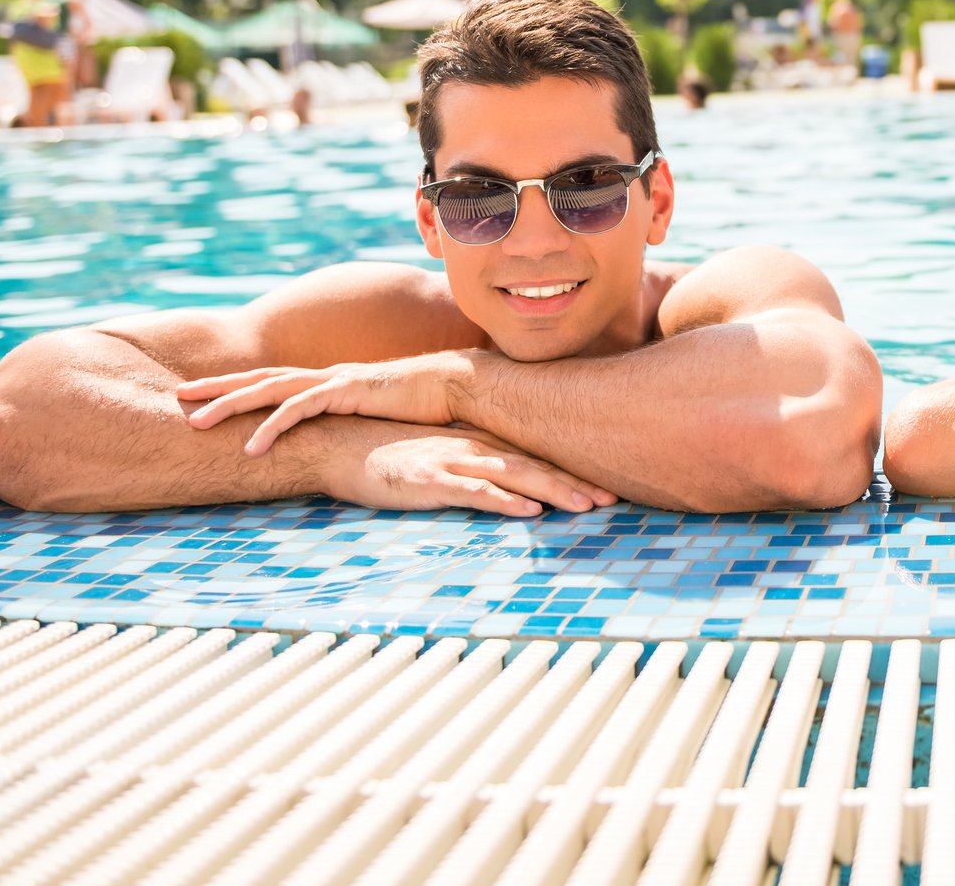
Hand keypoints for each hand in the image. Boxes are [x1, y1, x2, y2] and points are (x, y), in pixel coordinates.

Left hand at [181, 352, 468, 453]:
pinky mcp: (347, 391)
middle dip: (215, 387)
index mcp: (329, 381)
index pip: (273, 381)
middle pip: (259, 378)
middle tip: (177, 396)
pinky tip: (250, 448)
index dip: (236, 387)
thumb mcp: (378, 416)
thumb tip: (340, 440)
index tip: (202, 395)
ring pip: (268, 390)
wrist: (459, 385)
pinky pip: (299, 410)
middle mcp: (325, 376)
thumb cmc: (425, 404)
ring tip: (194, 424)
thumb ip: (355, 422)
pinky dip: (271, 428)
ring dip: (228, 406)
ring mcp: (334, 381)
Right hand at [324, 421, 614, 515]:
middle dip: (576, 484)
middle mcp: (474, 448)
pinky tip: (528, 511)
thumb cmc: (392, 454)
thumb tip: (510, 488)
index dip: (573, 473)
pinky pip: (473, 490)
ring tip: (586, 506)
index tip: (609, 488)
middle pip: (535, 466)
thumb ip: (474, 468)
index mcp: (480, 444)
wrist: (341, 443)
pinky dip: (503, 501)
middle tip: (613, 500)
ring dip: (553, 491)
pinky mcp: (430, 479)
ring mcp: (453, 461)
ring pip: (514, 476)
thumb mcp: (441, 458)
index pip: (536, 458)